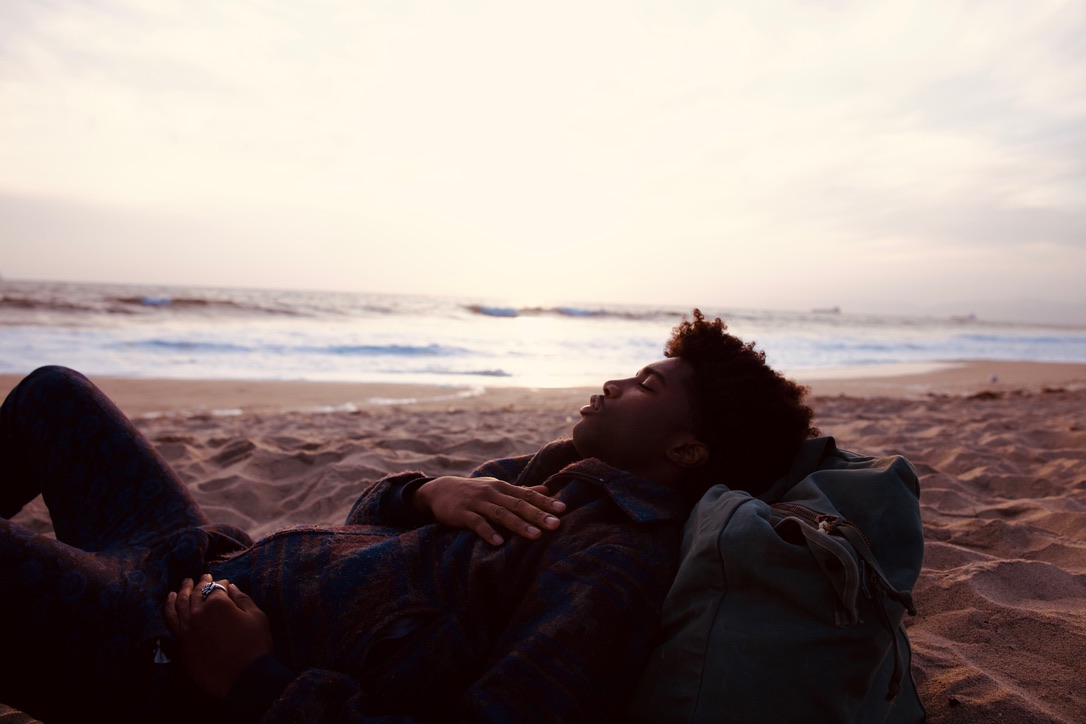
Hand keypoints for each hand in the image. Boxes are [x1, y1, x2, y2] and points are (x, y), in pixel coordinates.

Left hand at [164, 573, 274, 698]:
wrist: (244, 678)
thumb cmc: (255, 645)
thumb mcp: (257, 617)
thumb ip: (242, 599)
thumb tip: (231, 587)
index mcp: (218, 603)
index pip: (217, 587)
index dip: (222, 584)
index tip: (226, 584)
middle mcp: (198, 613)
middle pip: (196, 593)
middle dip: (200, 583)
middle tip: (202, 577)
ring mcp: (187, 629)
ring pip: (180, 604)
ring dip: (182, 592)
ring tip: (184, 584)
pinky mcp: (181, 644)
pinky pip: (171, 622)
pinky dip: (169, 608)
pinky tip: (171, 601)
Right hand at [413, 476, 565, 544]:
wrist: (440, 490)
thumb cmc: (475, 491)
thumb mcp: (498, 487)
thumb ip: (522, 491)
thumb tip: (547, 489)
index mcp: (503, 487)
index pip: (527, 494)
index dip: (545, 501)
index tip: (563, 509)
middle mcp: (492, 493)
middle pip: (518, 504)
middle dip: (538, 515)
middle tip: (555, 525)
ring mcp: (477, 503)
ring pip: (501, 514)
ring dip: (519, 525)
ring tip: (535, 536)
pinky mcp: (462, 514)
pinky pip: (477, 524)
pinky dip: (488, 533)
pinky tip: (499, 543)